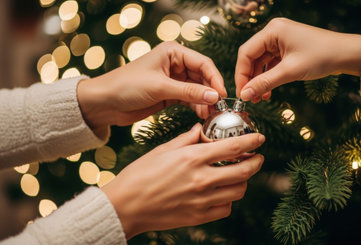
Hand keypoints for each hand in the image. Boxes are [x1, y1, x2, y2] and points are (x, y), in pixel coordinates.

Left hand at [77, 41, 226, 135]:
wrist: (104, 103)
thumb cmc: (126, 86)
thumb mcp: (160, 87)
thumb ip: (189, 92)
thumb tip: (215, 96)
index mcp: (173, 52)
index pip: (203, 63)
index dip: (215, 79)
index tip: (223, 95)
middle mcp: (175, 64)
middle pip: (203, 77)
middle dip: (211, 92)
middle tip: (219, 108)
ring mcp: (173, 80)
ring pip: (198, 90)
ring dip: (205, 101)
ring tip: (210, 115)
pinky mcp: (170, 94)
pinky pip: (189, 99)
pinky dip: (196, 106)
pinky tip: (202, 115)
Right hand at [101, 123, 264, 238]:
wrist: (125, 206)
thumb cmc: (140, 175)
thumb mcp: (163, 150)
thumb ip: (186, 139)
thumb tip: (201, 130)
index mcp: (192, 158)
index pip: (233, 147)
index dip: (252, 141)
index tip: (260, 138)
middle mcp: (201, 179)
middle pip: (244, 171)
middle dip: (256, 163)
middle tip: (257, 158)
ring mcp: (202, 200)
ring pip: (238, 191)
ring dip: (243, 181)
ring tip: (238, 175)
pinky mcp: (199, 216)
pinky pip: (226, 208)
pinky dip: (228, 200)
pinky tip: (221, 193)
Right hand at [235, 18, 360, 101]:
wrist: (347, 55)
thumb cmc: (322, 56)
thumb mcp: (290, 71)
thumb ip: (265, 83)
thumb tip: (245, 95)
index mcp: (272, 31)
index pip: (246, 53)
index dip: (241, 75)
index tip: (242, 93)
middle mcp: (273, 32)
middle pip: (251, 57)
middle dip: (249, 79)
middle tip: (249, 98)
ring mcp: (280, 40)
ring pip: (260, 62)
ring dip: (259, 80)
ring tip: (260, 98)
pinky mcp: (286, 48)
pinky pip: (270, 63)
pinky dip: (268, 77)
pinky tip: (268, 91)